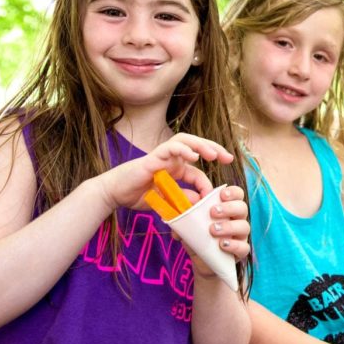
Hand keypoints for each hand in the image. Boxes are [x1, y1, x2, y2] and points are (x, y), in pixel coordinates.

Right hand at [95, 133, 234, 210]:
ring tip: (214, 154)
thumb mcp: (166, 202)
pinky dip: (183, 149)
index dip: (208, 183)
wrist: (114, 194)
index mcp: (175, 170)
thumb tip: (202, 202)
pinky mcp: (153, 157)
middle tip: (229, 158)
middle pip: (197, 146)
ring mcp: (162, 156)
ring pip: (186, 141)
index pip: (198, 172)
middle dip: (215, 150)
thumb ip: (183, 200)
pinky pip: (170, 148)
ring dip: (202, 145)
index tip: (215, 195)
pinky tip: (193, 156)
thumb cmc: (137, 195)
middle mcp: (171, 159)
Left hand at [187, 184, 250, 279]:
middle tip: (213, 212)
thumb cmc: (198, 238)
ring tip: (213, 230)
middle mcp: (237, 220)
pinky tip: (222, 245)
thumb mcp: (189, 225)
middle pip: (242, 207)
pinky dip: (234, 245)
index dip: (232, 192)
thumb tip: (180, 205)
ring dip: (229, 226)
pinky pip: (244, 247)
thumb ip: (185, 215)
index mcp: (227, 209)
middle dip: (229, 207)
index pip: (237, 195)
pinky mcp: (240, 252)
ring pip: (244, 226)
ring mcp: (240, 236)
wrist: (202, 262)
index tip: (221, 194)